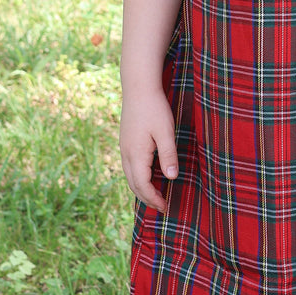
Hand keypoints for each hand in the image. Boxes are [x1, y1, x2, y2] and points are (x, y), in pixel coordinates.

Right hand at [120, 86, 178, 212]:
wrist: (138, 87)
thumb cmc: (154, 108)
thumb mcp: (165, 131)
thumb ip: (168, 154)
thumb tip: (171, 178)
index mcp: (136, 154)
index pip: (143, 185)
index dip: (154, 198)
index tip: (165, 207)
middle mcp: (126, 154)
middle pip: (134, 184)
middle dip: (147, 198)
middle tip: (161, 207)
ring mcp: (124, 147)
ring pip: (130, 176)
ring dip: (141, 189)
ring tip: (155, 195)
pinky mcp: (126, 141)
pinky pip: (130, 166)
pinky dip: (138, 177)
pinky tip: (148, 175)